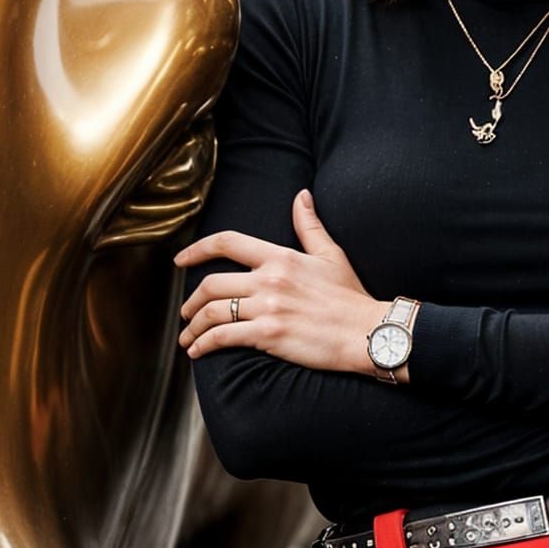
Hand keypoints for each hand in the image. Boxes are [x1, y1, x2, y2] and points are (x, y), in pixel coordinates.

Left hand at [173, 188, 384, 373]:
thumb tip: (302, 196)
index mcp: (280, 257)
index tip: (181, 260)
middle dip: (190, 300)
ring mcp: (267, 308)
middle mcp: (269, 279)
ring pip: (212, 312)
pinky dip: (204, 345)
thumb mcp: (330, 255)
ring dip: (193, 326)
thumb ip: (310, 226)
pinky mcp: (268, 336)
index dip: (197, 249)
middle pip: (211, 283)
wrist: (366, 332)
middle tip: (186, 312)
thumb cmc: (350, 297)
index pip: (227, 242)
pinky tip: (198, 351)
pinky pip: (223, 337)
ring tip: (188, 337)